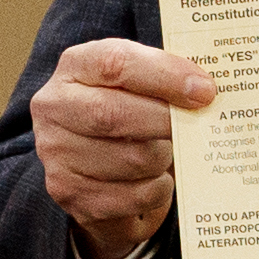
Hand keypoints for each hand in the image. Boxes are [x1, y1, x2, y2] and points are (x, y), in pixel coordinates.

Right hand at [32, 38, 212, 258]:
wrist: (89, 165)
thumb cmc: (124, 113)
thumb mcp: (135, 84)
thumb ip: (163, 78)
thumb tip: (205, 91)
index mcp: (74, 67)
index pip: (116, 63)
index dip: (165, 75)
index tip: (204, 91)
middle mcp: (53, 107)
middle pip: (115, 115)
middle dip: (165, 122)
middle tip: (195, 127)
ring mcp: (56, 154)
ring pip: (130, 159)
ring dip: (163, 158)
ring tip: (167, 151)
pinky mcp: (69, 194)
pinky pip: (133, 195)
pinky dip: (157, 188)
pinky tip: (155, 178)